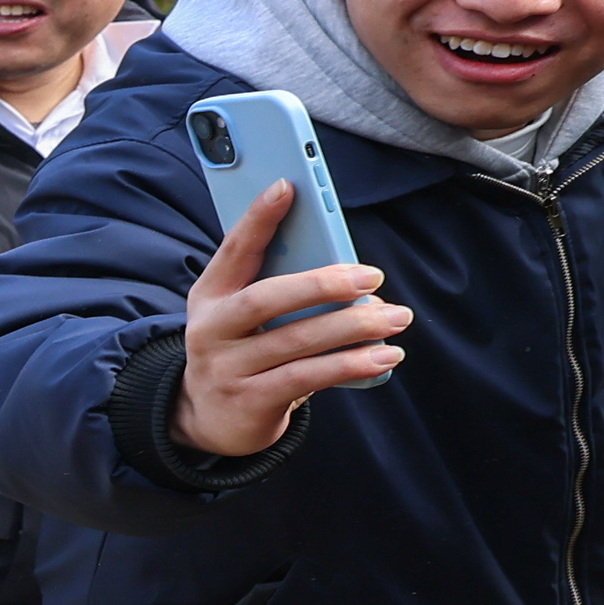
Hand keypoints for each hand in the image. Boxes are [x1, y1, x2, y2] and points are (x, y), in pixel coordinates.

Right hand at [168, 175, 408, 462]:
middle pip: (266, 300)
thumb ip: (280, 292)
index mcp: (211, 296)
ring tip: (396, 317)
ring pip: (296, 342)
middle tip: (372, 277)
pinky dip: (350, 365)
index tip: (286, 186)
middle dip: (322, 284)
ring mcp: (227, 369)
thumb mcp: (245, 318)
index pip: (233, 250)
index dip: (257, 218)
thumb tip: (353, 281)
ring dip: (353, 328)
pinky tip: (384, 356)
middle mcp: (210, 330)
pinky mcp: (250, 401)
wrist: (207, 418)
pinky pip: (307, 378)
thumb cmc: (243, 351)